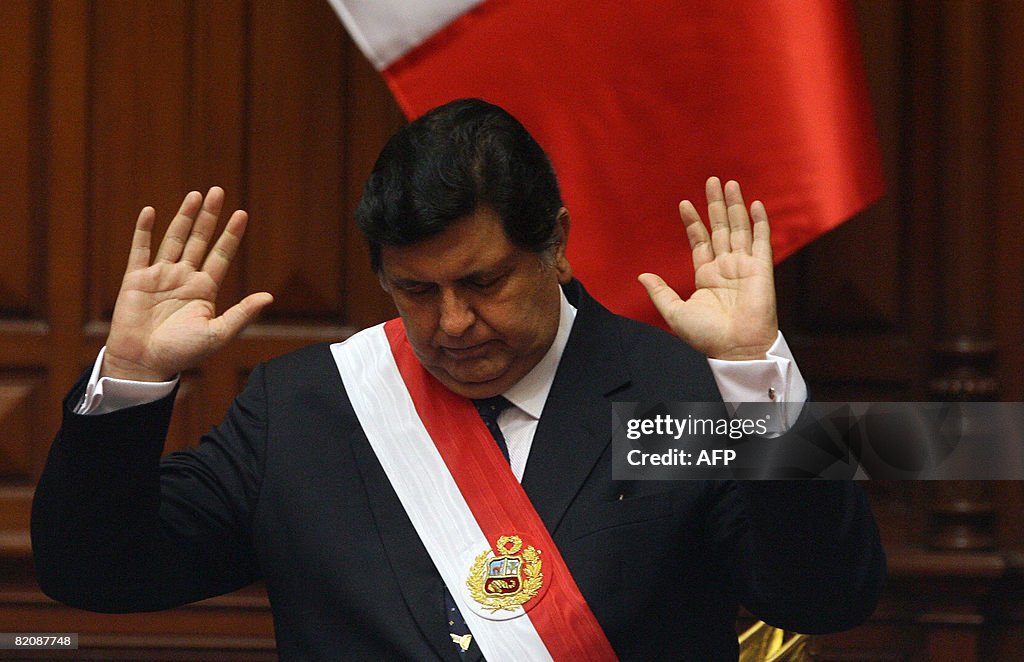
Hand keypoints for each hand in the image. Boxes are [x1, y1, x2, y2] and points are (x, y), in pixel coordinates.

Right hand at [102, 187, 273, 380]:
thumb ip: (242, 314)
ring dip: (184, 217)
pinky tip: (150, 212)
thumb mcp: (217, 333)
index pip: (221, 255)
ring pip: (174, 239)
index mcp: (204, 289)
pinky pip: (140, 250)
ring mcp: (160, 276)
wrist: (145, 363)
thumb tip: (268, 297)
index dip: (231, 235)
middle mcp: (184, 278)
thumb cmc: (182, 353)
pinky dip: (144, 231)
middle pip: (199, 240)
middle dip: (209, 217)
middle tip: (218, 192)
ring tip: (195, 195)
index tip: (241, 214)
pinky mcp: (136, 279)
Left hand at [639, 177, 777, 359]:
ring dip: (735, 206)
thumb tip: (641, 275)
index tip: (684, 203)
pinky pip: (761, 241)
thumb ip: (660, 292)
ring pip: (739, 228)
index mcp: (706, 276)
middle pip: (721, 228)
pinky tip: (754, 204)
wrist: (735, 349)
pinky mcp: (761, 269)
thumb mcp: (674, 313)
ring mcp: (744, 266)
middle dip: (716, 204)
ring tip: (729, 184)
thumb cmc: (707, 336)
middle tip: (712, 180)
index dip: (693, 222)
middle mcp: (726, 267)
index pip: (700, 241)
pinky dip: (759, 222)